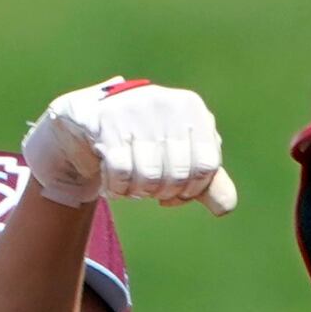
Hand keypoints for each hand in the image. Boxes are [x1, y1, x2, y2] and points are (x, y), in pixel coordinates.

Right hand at [22, 77, 237, 214]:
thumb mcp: (181, 156)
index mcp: (192, 108)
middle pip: (179, 174)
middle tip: (150, 190)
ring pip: (149, 176)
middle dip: (164, 193)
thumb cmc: (142, 142)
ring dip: (138, 193)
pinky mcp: (103, 122)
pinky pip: (121, 172)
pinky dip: (118, 189)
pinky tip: (113, 184)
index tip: (178, 193)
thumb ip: (208, 182)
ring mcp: (133, 109)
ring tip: (132, 185)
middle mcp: (166, 103)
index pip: (207, 166)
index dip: (193, 191)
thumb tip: (225, 208)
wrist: (85, 122)